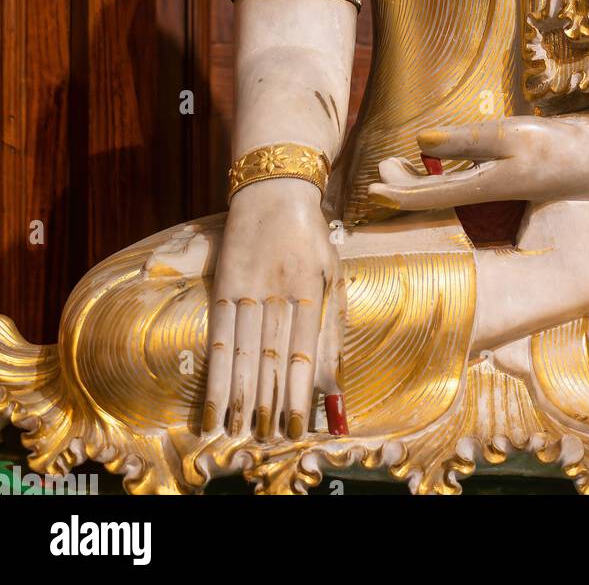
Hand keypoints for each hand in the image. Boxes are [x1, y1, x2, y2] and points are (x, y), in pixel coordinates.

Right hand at [203, 178, 339, 441]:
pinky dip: (216, 373)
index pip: (303, 351)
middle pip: (272, 357)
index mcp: (312, 289)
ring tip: (236, 434)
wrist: (275, 188)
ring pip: (244, 352)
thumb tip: (332, 384)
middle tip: (265, 441)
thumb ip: (331, 329)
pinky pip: (219, 336)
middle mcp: (279, 292)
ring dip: (240, 396)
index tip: (295, 427)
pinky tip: (214, 403)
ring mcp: (249, 289)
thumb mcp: (333, 274)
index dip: (297, 392)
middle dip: (268, 402)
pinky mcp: (224, 286)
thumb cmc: (310, 237)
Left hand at [369, 113, 588, 210]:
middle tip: (382, 168)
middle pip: (436, 197)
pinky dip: (447, 175)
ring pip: (451, 191)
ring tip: (398, 166)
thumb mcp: (515, 136)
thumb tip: (421, 140)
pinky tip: (441, 163)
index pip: (430, 197)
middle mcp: (491, 195)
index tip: (371, 187)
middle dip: (406, 186)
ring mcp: (502, 191)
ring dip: (423, 180)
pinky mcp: (513, 183)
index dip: (398, 194)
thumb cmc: (565, 150)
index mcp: (489, 188)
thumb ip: (469, 139)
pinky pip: (468, 184)